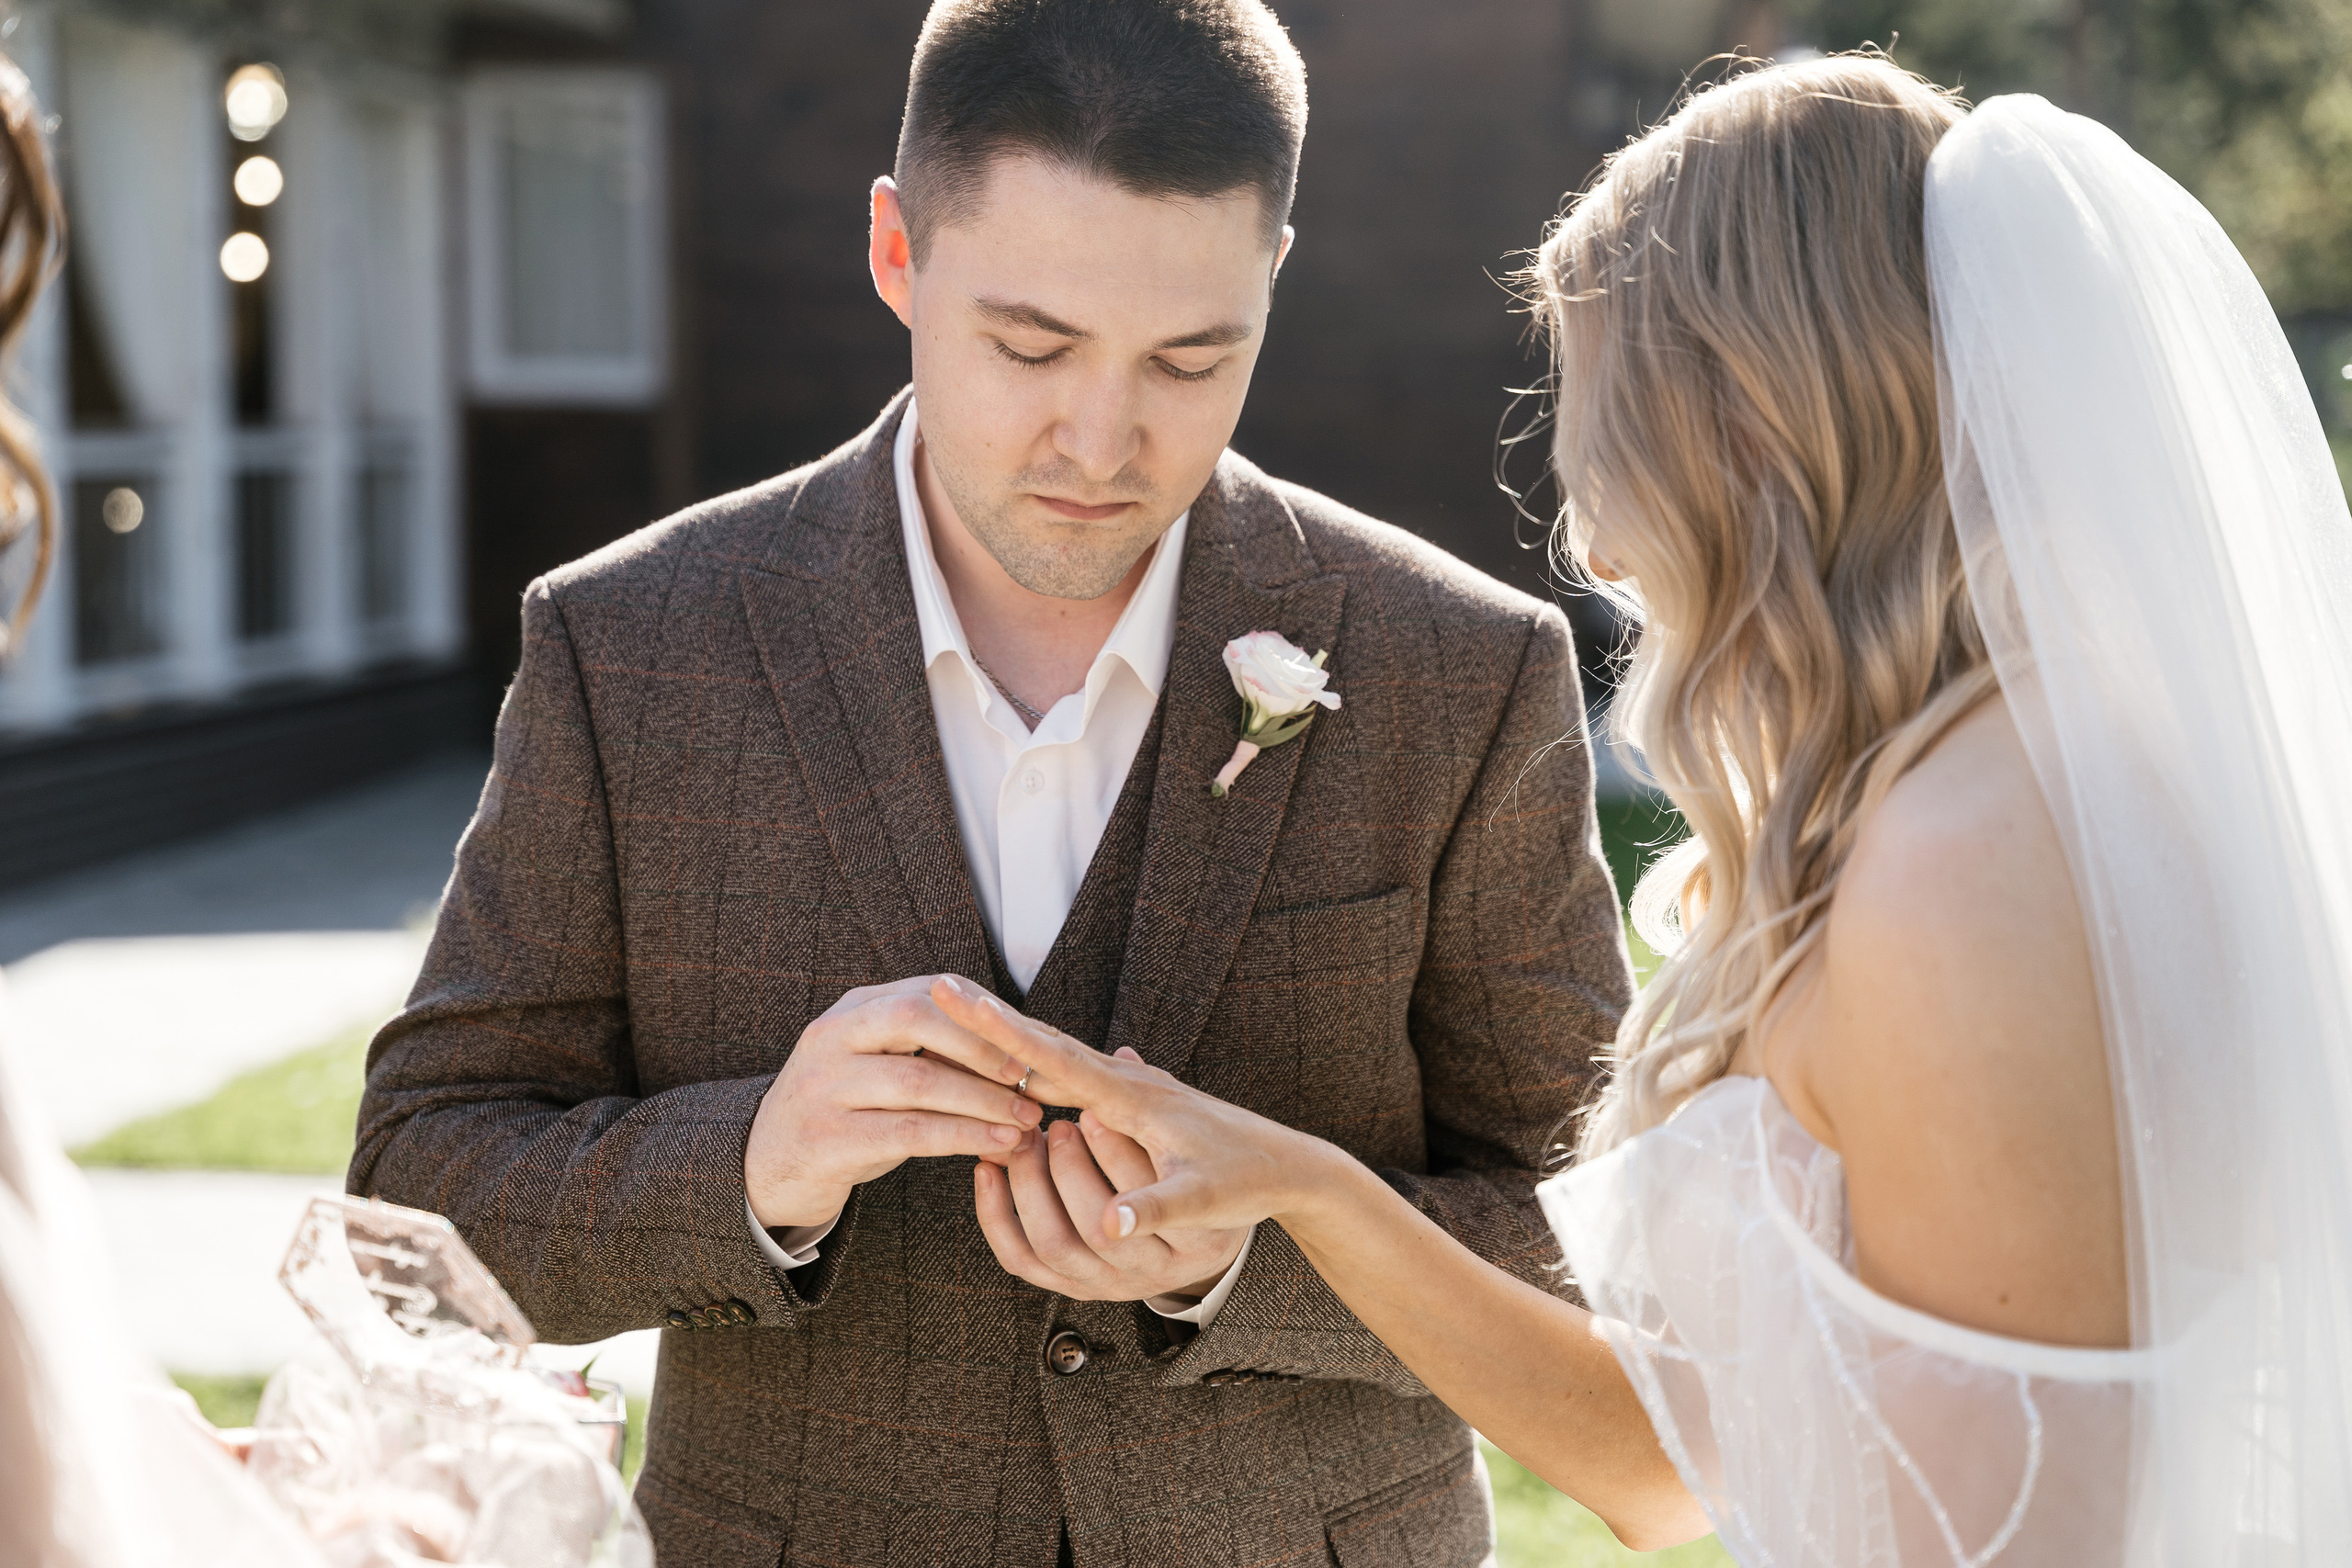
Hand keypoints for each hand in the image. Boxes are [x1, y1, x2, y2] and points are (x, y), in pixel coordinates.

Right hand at [745, 975, 1044, 1228]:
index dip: (983, 1014)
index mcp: (851, 1010)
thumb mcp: (877, 1069)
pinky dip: (963, 1136)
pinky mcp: (826, 1139)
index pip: (927, 991)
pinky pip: (908, 1133)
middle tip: (1029, 1074)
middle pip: (917, 1018)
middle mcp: (831, 1037)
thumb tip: (1020, 1057)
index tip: (1030, 1038)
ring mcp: (823, 1087)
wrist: (765, 1167)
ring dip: (983, 1099)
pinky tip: (998, 1142)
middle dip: (982, 1045)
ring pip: (917, 1081)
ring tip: (1028, 1117)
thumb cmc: (845, 1113)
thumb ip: (933, 1055)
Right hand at [929, 976, 1340, 1246]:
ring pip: (1056, 1055)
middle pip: (1046, 1044)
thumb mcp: (1209, 1200)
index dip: (1004, 1033)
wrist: (1286, 1162)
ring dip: (1010, 1032)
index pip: (1055, 1059)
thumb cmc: (1246, 1179)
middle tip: (941, 987)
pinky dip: (1035, 1060)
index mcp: (1133, 1098)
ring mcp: (1127, 1087)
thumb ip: (1159, 1207)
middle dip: (993, 1017)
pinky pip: (1069, 1075)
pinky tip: (1018, 1062)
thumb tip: (1110, 1228)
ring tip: (963, 1008)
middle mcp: (1126, 1081)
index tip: (959, 998)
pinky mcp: (1129, 1099)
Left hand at [974, 1110, 1248, 1302]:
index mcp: (1200, 1239)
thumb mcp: (1191, 1144)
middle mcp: (1155, 1274)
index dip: (1117, 1155)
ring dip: (1030, 1188)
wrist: (1210, 1224)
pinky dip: (996, 1215)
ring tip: (1025, 1140)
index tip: (1094, 1112)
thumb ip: (1160, 1106)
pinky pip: (1021, 1260)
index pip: (1157, 1205)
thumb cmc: (1197, 1168)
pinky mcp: (1070, 1287)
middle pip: (1099, 1232)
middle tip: (1058, 1125)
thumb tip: (1121, 1053)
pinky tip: (988, 1170)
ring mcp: (1109, 1286)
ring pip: (1055, 1245)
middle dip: (1069, 1171)